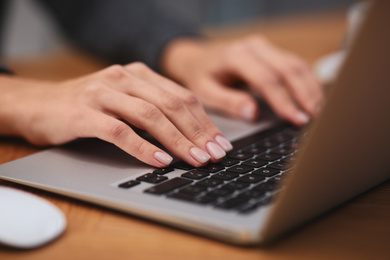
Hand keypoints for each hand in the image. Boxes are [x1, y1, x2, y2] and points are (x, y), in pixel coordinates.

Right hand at [0, 63, 232, 166]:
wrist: (37, 104)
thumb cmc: (87, 108)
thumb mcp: (125, 102)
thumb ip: (154, 111)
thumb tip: (192, 136)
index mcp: (139, 74)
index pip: (182, 97)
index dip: (205, 121)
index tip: (221, 143)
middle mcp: (123, 78)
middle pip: (172, 105)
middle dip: (198, 132)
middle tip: (215, 155)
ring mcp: (102, 93)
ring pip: (150, 116)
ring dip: (177, 141)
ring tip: (197, 160)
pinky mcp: (83, 113)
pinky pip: (119, 131)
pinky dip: (143, 147)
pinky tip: (161, 161)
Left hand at [162, 35, 322, 124]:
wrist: (198, 59)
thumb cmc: (201, 77)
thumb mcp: (205, 93)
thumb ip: (228, 102)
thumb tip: (252, 113)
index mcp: (235, 56)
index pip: (266, 79)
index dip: (283, 100)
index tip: (296, 118)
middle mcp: (254, 46)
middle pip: (287, 68)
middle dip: (304, 94)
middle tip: (315, 117)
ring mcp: (265, 47)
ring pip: (295, 64)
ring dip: (310, 87)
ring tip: (318, 111)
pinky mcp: (272, 51)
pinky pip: (294, 64)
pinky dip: (307, 81)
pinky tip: (313, 97)